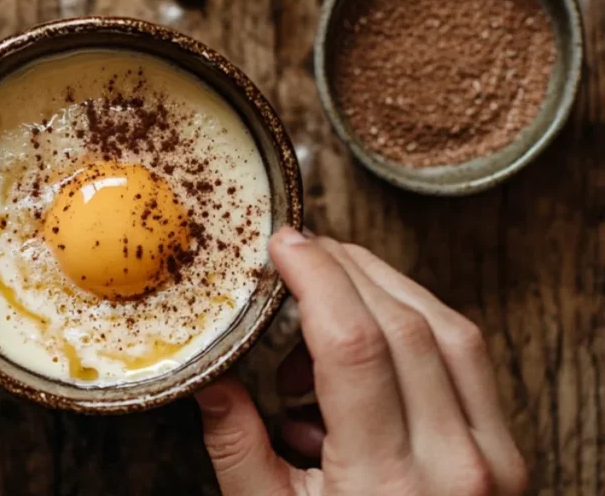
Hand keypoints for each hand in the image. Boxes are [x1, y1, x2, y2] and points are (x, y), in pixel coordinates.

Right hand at [196, 228, 527, 495]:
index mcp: (387, 484)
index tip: (284, 245)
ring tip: (324, 296)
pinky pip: (468, 360)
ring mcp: (495, 458)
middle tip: (300, 253)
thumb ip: (237, 449)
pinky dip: (416, 325)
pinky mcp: (508, 455)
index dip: (317, 278)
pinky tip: (367, 337)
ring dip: (384, 289)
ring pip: (450, 329)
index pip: (357, 345)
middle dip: (347, 268)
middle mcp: (458, 464)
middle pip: (406, 322)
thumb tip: (210, 380)